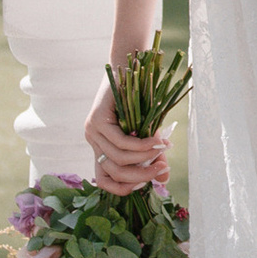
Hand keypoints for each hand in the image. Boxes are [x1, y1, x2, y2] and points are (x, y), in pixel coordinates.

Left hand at [85, 75, 171, 198]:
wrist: (131, 69)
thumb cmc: (141, 102)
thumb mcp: (147, 134)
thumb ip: (152, 156)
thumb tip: (163, 179)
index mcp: (101, 149)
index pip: (103, 181)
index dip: (125, 188)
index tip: (148, 183)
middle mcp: (93, 142)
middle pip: (113, 174)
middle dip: (141, 177)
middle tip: (162, 168)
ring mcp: (93, 132)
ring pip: (118, 159)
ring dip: (144, 159)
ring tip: (162, 151)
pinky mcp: (97, 120)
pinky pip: (121, 142)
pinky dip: (141, 146)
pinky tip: (155, 141)